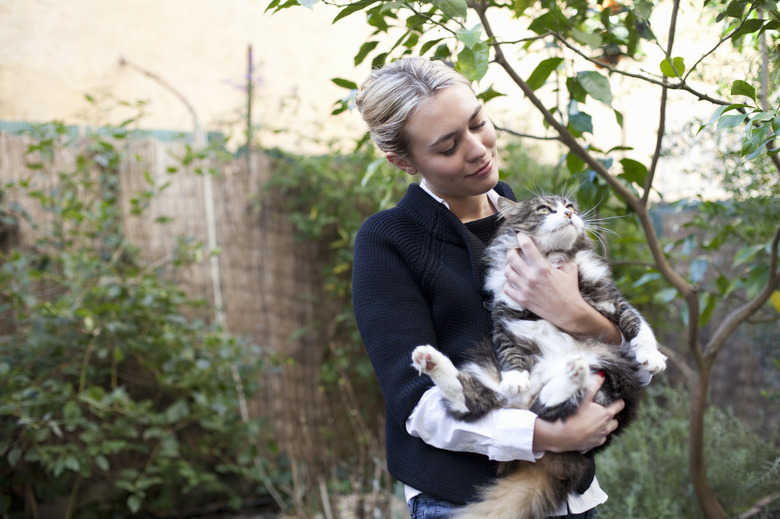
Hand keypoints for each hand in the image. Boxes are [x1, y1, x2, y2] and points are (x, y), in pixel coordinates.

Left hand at [504, 233, 620, 343]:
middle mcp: (531, 277)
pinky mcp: (522, 300)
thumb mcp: (570, 269)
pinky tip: (514, 280)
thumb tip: (556, 252)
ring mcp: (524, 289)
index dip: (521, 238)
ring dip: (510, 266)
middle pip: (511, 258)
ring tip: (514, 265)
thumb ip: (561, 259)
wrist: (569, 313)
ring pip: (507, 272)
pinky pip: (507, 288)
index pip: (527, 247)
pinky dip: (508, 283)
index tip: (520, 235)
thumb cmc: (570, 291)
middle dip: (511, 250)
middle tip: (514, 250)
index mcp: (542, 268)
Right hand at [532, 373, 623, 453]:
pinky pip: (597, 440)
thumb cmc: (572, 415)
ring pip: (607, 431)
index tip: (614, 398)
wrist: (559, 435)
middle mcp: (606, 428)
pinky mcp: (591, 446)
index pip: (620, 405)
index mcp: (606, 414)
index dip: (618, 400)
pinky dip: (595, 435)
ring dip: (604, 426)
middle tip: (602, 409)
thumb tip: (602, 374)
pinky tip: (585, 431)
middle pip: (615, 421)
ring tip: (594, 421)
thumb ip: (594, 385)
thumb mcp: (583, 397)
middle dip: (611, 415)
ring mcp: (599, 438)